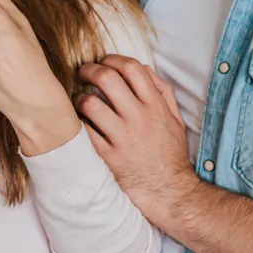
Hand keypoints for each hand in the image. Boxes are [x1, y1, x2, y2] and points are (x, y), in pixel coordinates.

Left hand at [76, 55, 196, 224]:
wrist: (170, 193)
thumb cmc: (171, 156)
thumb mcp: (175, 121)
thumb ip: (163, 93)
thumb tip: (144, 68)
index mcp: (155, 107)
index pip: (132, 68)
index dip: (112, 59)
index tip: (102, 62)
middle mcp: (139, 118)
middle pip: (107, 78)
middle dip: (89, 70)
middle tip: (82, 73)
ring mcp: (122, 137)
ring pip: (90, 104)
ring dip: (79, 98)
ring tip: (78, 101)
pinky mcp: (108, 157)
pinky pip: (84, 132)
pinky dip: (77, 124)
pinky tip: (77, 124)